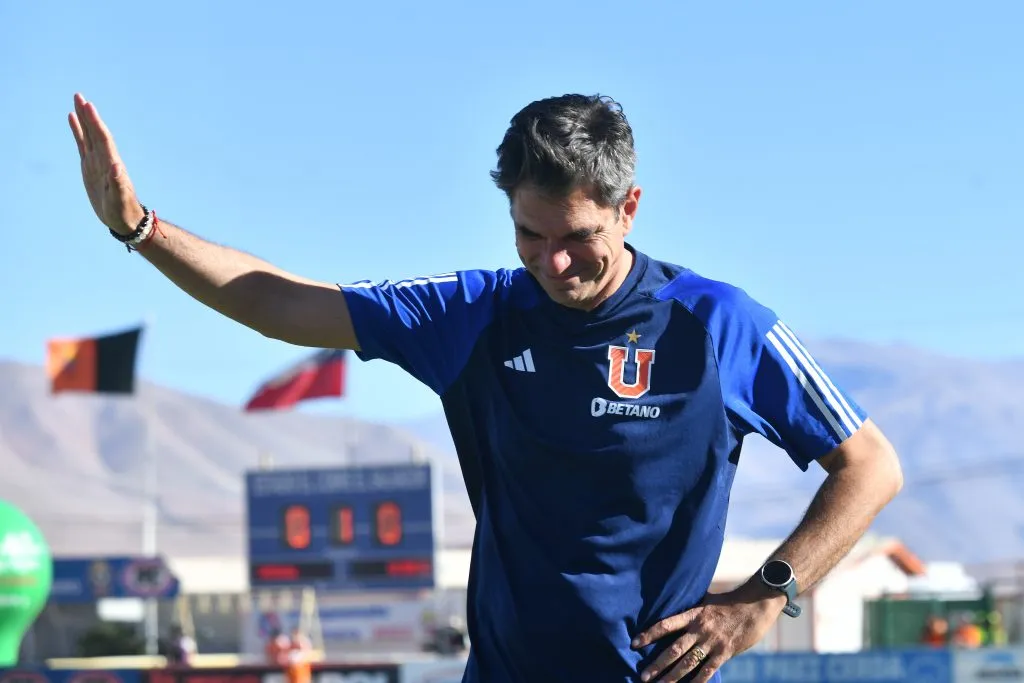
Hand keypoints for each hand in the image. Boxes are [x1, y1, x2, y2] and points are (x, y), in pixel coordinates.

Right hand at [68, 93, 145, 234]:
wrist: (124, 219)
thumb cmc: (123, 211)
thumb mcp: (120, 200)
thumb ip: (119, 185)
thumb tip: (116, 168)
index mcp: (112, 164)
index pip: (103, 139)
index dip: (96, 123)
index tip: (89, 106)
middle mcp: (105, 159)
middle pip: (96, 132)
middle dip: (88, 115)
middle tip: (79, 95)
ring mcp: (97, 162)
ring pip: (89, 135)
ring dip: (83, 119)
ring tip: (77, 101)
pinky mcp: (90, 167)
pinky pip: (83, 145)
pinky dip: (78, 132)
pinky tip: (73, 120)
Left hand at [631, 582, 786, 681]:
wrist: (756, 604)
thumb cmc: (731, 601)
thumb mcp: (707, 600)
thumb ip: (693, 610)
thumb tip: (678, 611)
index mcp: (693, 614)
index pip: (666, 624)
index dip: (649, 634)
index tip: (635, 642)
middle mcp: (700, 629)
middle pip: (674, 649)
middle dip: (657, 664)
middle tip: (643, 675)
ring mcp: (712, 642)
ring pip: (688, 662)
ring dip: (672, 676)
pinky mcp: (725, 652)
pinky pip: (708, 670)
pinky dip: (697, 681)